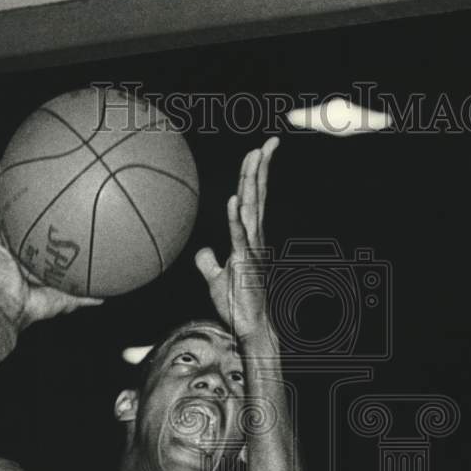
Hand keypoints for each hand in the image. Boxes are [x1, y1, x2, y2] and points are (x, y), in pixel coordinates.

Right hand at [0, 164, 102, 328]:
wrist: (10, 309)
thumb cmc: (34, 306)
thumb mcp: (65, 298)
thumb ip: (83, 295)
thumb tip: (105, 296)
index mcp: (24, 258)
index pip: (31, 234)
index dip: (37, 219)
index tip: (51, 202)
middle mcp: (9, 247)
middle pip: (15, 217)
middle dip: (19, 198)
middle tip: (31, 178)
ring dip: (2, 186)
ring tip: (9, 163)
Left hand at [195, 137, 278, 343]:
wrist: (250, 327)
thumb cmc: (237, 304)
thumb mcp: (216, 278)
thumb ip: (209, 261)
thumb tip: (202, 251)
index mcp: (250, 238)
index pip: (253, 199)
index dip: (257, 175)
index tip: (261, 151)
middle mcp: (255, 238)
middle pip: (257, 196)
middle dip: (263, 168)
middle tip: (269, 142)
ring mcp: (252, 249)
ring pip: (251, 208)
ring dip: (252, 182)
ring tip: (255, 157)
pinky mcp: (245, 262)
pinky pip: (239, 235)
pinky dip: (235, 217)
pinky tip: (233, 198)